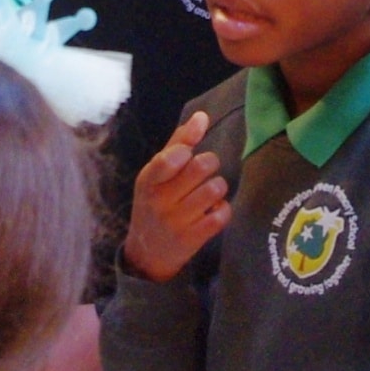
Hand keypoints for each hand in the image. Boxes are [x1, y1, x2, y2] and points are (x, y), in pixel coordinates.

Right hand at [123, 111, 228, 281]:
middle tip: (205, 170)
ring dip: (218, 187)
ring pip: (215, 189)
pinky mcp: (193, 239)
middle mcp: (160, 201)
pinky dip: (222, 208)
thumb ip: (178, 144)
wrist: (147, 254)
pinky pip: (221, 214)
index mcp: (148, 181)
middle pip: (200, 168)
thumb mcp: (155, 175)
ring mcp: (177, 222)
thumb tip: (202, 116)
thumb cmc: (154, 204)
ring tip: (210, 192)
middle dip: (210, 163)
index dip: (185, 150)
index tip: (187, 154)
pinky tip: (213, 210)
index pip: (169, 158)